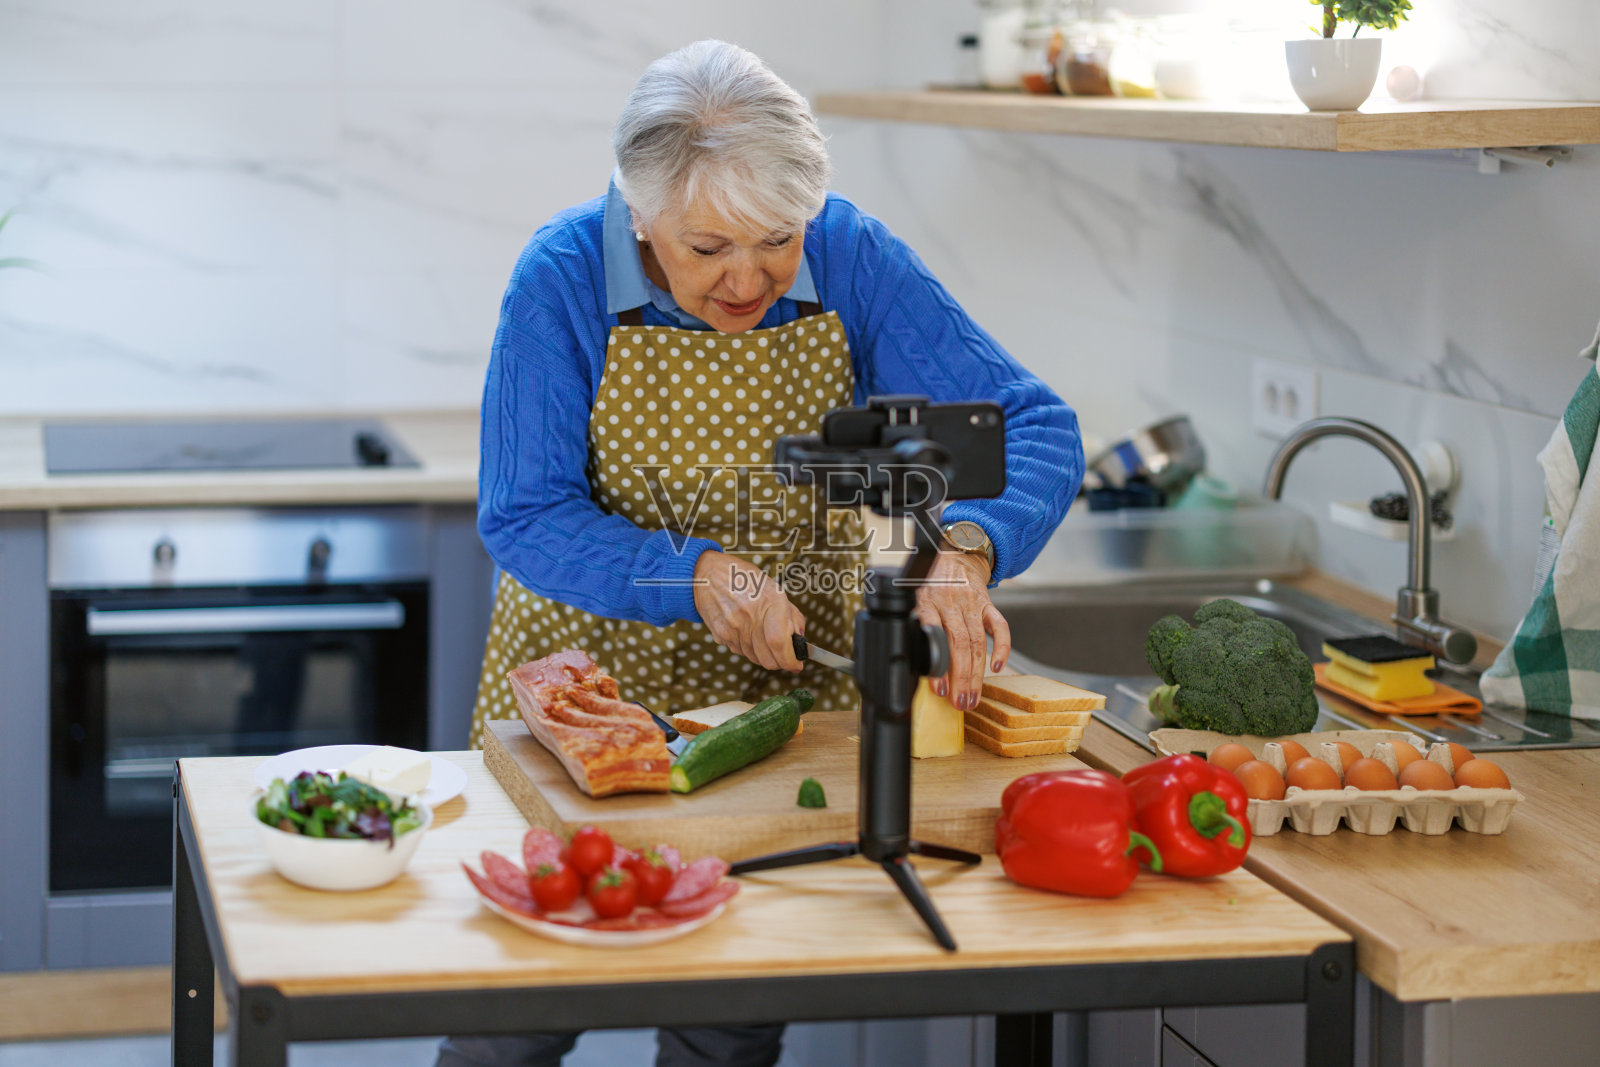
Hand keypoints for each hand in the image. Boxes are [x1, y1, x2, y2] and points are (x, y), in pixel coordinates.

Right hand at [692, 551, 804, 671]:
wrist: (708, 575)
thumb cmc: (744, 579)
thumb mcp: (774, 589)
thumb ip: (791, 616)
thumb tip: (800, 640)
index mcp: (770, 601)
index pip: (780, 643)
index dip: (790, 660)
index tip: (796, 664)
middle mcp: (750, 616)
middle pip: (768, 659)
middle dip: (780, 662)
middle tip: (784, 655)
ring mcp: (733, 627)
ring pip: (754, 658)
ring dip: (763, 654)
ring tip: (762, 635)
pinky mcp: (721, 635)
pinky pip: (740, 651)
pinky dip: (748, 648)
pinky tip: (747, 631)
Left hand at [915, 550, 1010, 710]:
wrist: (955, 555)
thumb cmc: (930, 582)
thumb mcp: (913, 598)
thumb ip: (913, 623)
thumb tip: (907, 660)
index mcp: (927, 601)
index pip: (935, 637)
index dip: (939, 667)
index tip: (939, 690)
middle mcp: (951, 602)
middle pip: (959, 644)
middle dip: (961, 678)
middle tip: (960, 703)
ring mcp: (972, 603)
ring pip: (977, 642)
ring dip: (976, 674)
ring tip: (972, 697)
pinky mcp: (988, 604)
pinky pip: (1000, 627)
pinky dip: (1002, 648)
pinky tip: (997, 667)